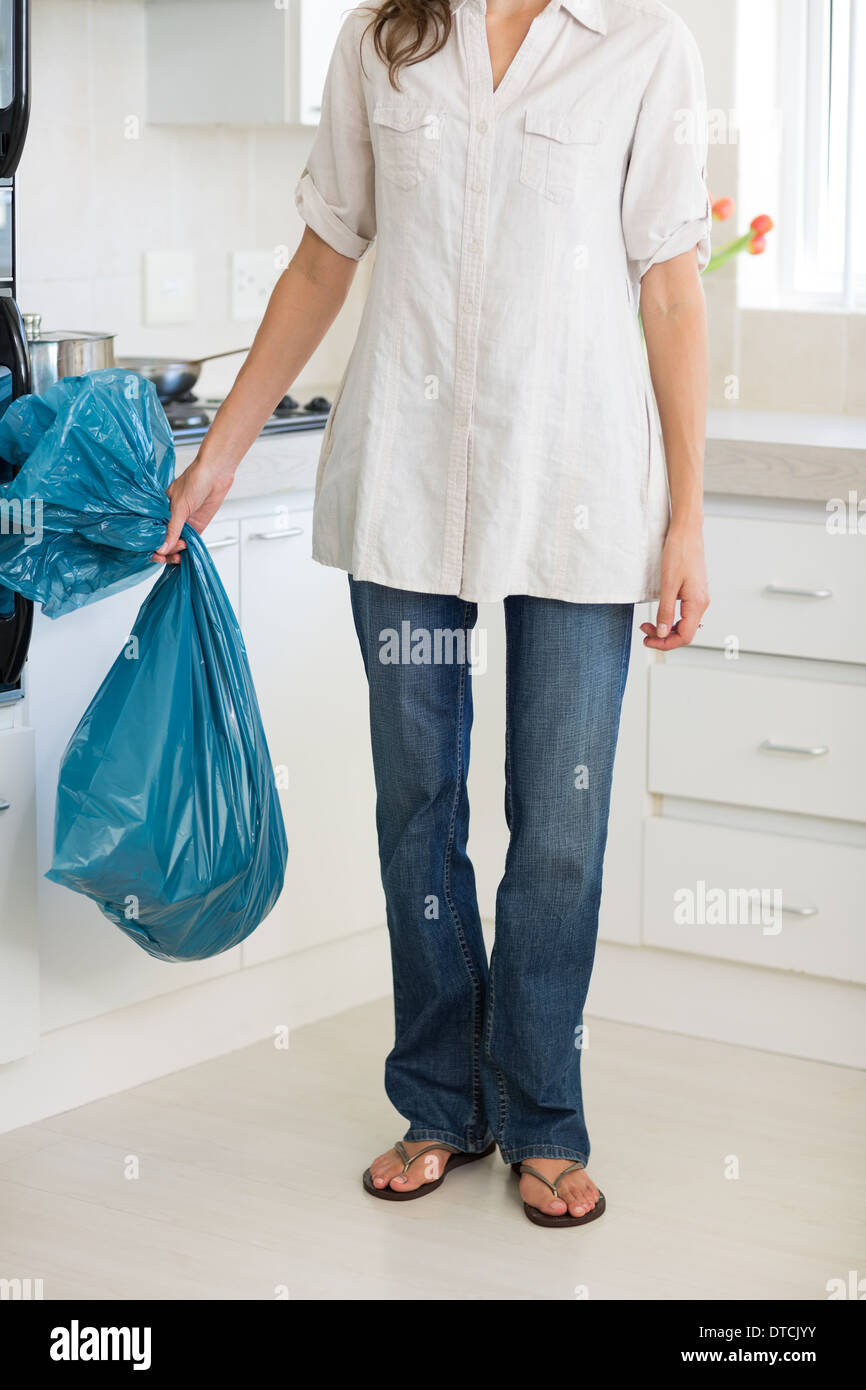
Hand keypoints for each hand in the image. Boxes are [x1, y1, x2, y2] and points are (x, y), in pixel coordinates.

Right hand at [151, 456, 235, 564]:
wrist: (216, 473)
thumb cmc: (196, 480)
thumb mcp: (180, 506)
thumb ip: (172, 529)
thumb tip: (163, 548)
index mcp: (161, 511)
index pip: (153, 533)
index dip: (154, 545)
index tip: (158, 555)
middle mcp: (171, 518)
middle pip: (165, 541)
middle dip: (167, 551)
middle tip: (173, 553)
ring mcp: (184, 523)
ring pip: (177, 544)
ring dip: (177, 552)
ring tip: (181, 551)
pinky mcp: (197, 526)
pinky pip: (190, 542)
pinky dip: (187, 550)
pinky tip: (186, 554)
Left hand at [641, 523, 708, 649]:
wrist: (687, 532)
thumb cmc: (679, 552)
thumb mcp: (668, 584)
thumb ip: (666, 611)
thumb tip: (662, 633)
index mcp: (697, 603)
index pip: (685, 636)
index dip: (665, 643)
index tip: (648, 640)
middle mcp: (702, 603)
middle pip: (685, 633)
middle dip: (664, 637)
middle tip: (644, 631)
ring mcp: (699, 598)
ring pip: (685, 624)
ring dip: (667, 628)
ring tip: (648, 624)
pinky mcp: (694, 592)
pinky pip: (685, 614)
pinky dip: (671, 619)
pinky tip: (661, 615)